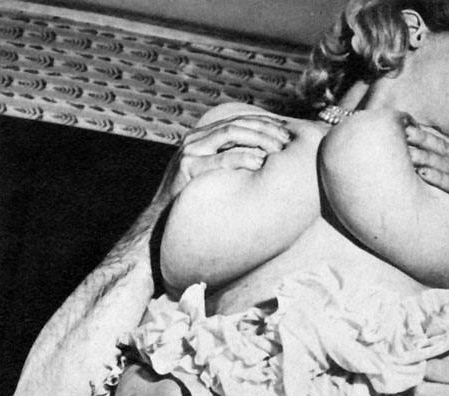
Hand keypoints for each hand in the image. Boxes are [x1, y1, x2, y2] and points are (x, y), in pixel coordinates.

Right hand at [156, 114, 290, 201]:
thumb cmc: (194, 201)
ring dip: (259, 139)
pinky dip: (243, 158)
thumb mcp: (213, 176)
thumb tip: (265, 162)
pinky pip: (222, 158)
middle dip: (266, 129)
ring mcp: (190, 151)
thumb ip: (230, 164)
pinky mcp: (188, 167)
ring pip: (231, 133)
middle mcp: (195, 139)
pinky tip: (260, 164)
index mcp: (202, 137)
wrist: (161, 221)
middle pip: (238, 123)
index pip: (239, 121)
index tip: (287, 134)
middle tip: (287, 142)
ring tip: (279, 151)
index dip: (265, 124)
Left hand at [406, 125, 448, 244]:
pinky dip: (438, 178)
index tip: (403, 123)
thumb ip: (443, 170)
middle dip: (422, 138)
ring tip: (407, 151)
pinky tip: (421, 173)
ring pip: (447, 164)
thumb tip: (415, 161)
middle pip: (443, 148)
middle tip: (402, 130)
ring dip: (426, 156)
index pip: (443, 141)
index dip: (424, 131)